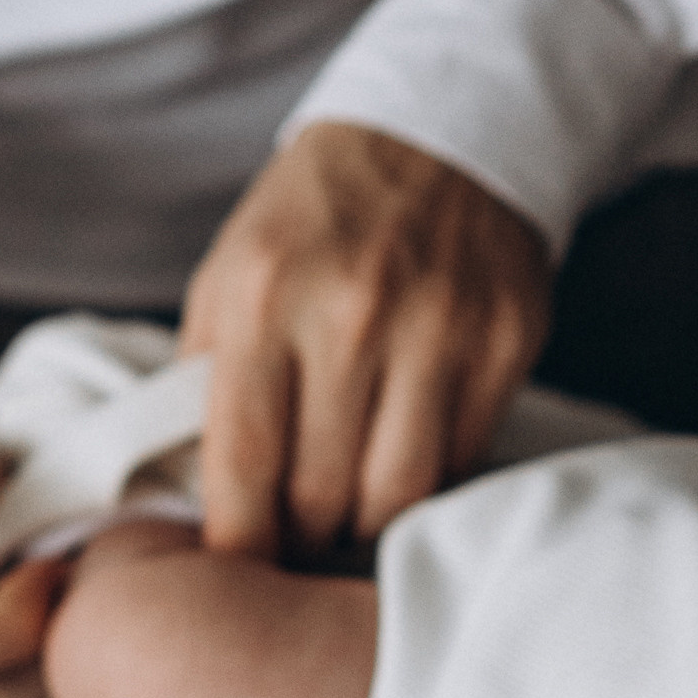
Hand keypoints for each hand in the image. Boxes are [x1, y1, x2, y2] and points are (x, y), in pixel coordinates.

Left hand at [179, 121, 551, 557]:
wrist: (436, 133)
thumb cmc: (315, 218)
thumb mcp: (231, 271)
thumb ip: (207, 375)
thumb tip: (192, 488)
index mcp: (264, 296)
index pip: (242, 461)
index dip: (236, 538)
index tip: (234, 563)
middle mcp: (352, 313)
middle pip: (322, 494)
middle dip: (301, 539)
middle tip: (294, 544)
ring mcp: (438, 329)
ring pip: (398, 494)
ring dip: (366, 527)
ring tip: (347, 521)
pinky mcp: (504, 342)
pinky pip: (462, 459)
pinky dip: (429, 485)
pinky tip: (402, 471)